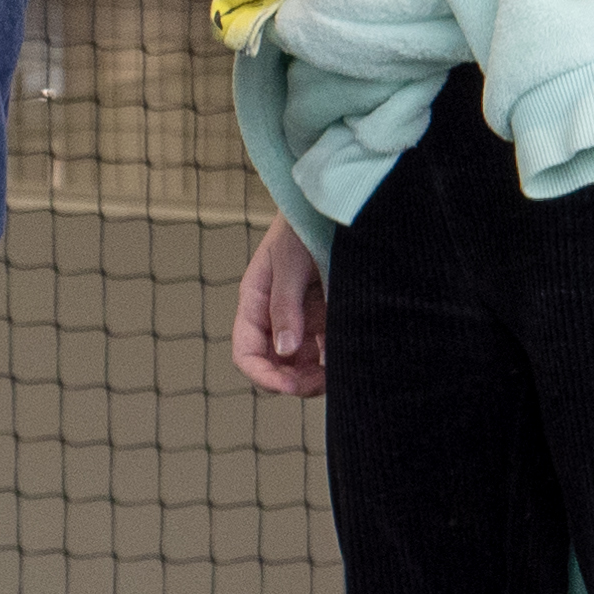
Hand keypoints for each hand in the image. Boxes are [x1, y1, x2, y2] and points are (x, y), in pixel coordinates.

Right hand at [233, 223, 329, 397]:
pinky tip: (347, 358)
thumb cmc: (303, 226)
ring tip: (339, 372)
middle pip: (274, 365)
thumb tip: (284, 350)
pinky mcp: (323, 316)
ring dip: (315, 376)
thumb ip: (285, 306)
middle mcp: (275, 316)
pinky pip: (323, 350)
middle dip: (294, 381)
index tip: (289, 387)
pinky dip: (332, 360)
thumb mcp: (291, 263)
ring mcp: (300, 318)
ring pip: (300, 364)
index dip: (264, 376)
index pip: (247, 354)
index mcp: (255, 302)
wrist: (332, 207)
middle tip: (323, 383)